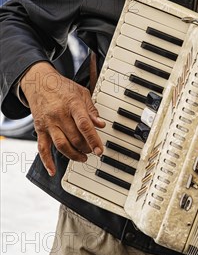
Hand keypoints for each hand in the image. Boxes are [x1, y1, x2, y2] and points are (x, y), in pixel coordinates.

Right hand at [20, 61, 104, 176]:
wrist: (39, 82)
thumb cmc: (63, 88)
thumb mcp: (81, 93)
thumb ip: (91, 110)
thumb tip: (101, 125)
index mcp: (72, 104)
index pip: (84, 125)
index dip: (93, 139)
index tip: (100, 150)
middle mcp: (59, 114)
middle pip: (74, 137)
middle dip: (86, 147)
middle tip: (93, 150)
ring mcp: (48, 123)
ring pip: (61, 145)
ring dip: (73, 155)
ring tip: (82, 157)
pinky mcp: (39, 129)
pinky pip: (42, 148)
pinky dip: (47, 161)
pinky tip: (52, 171)